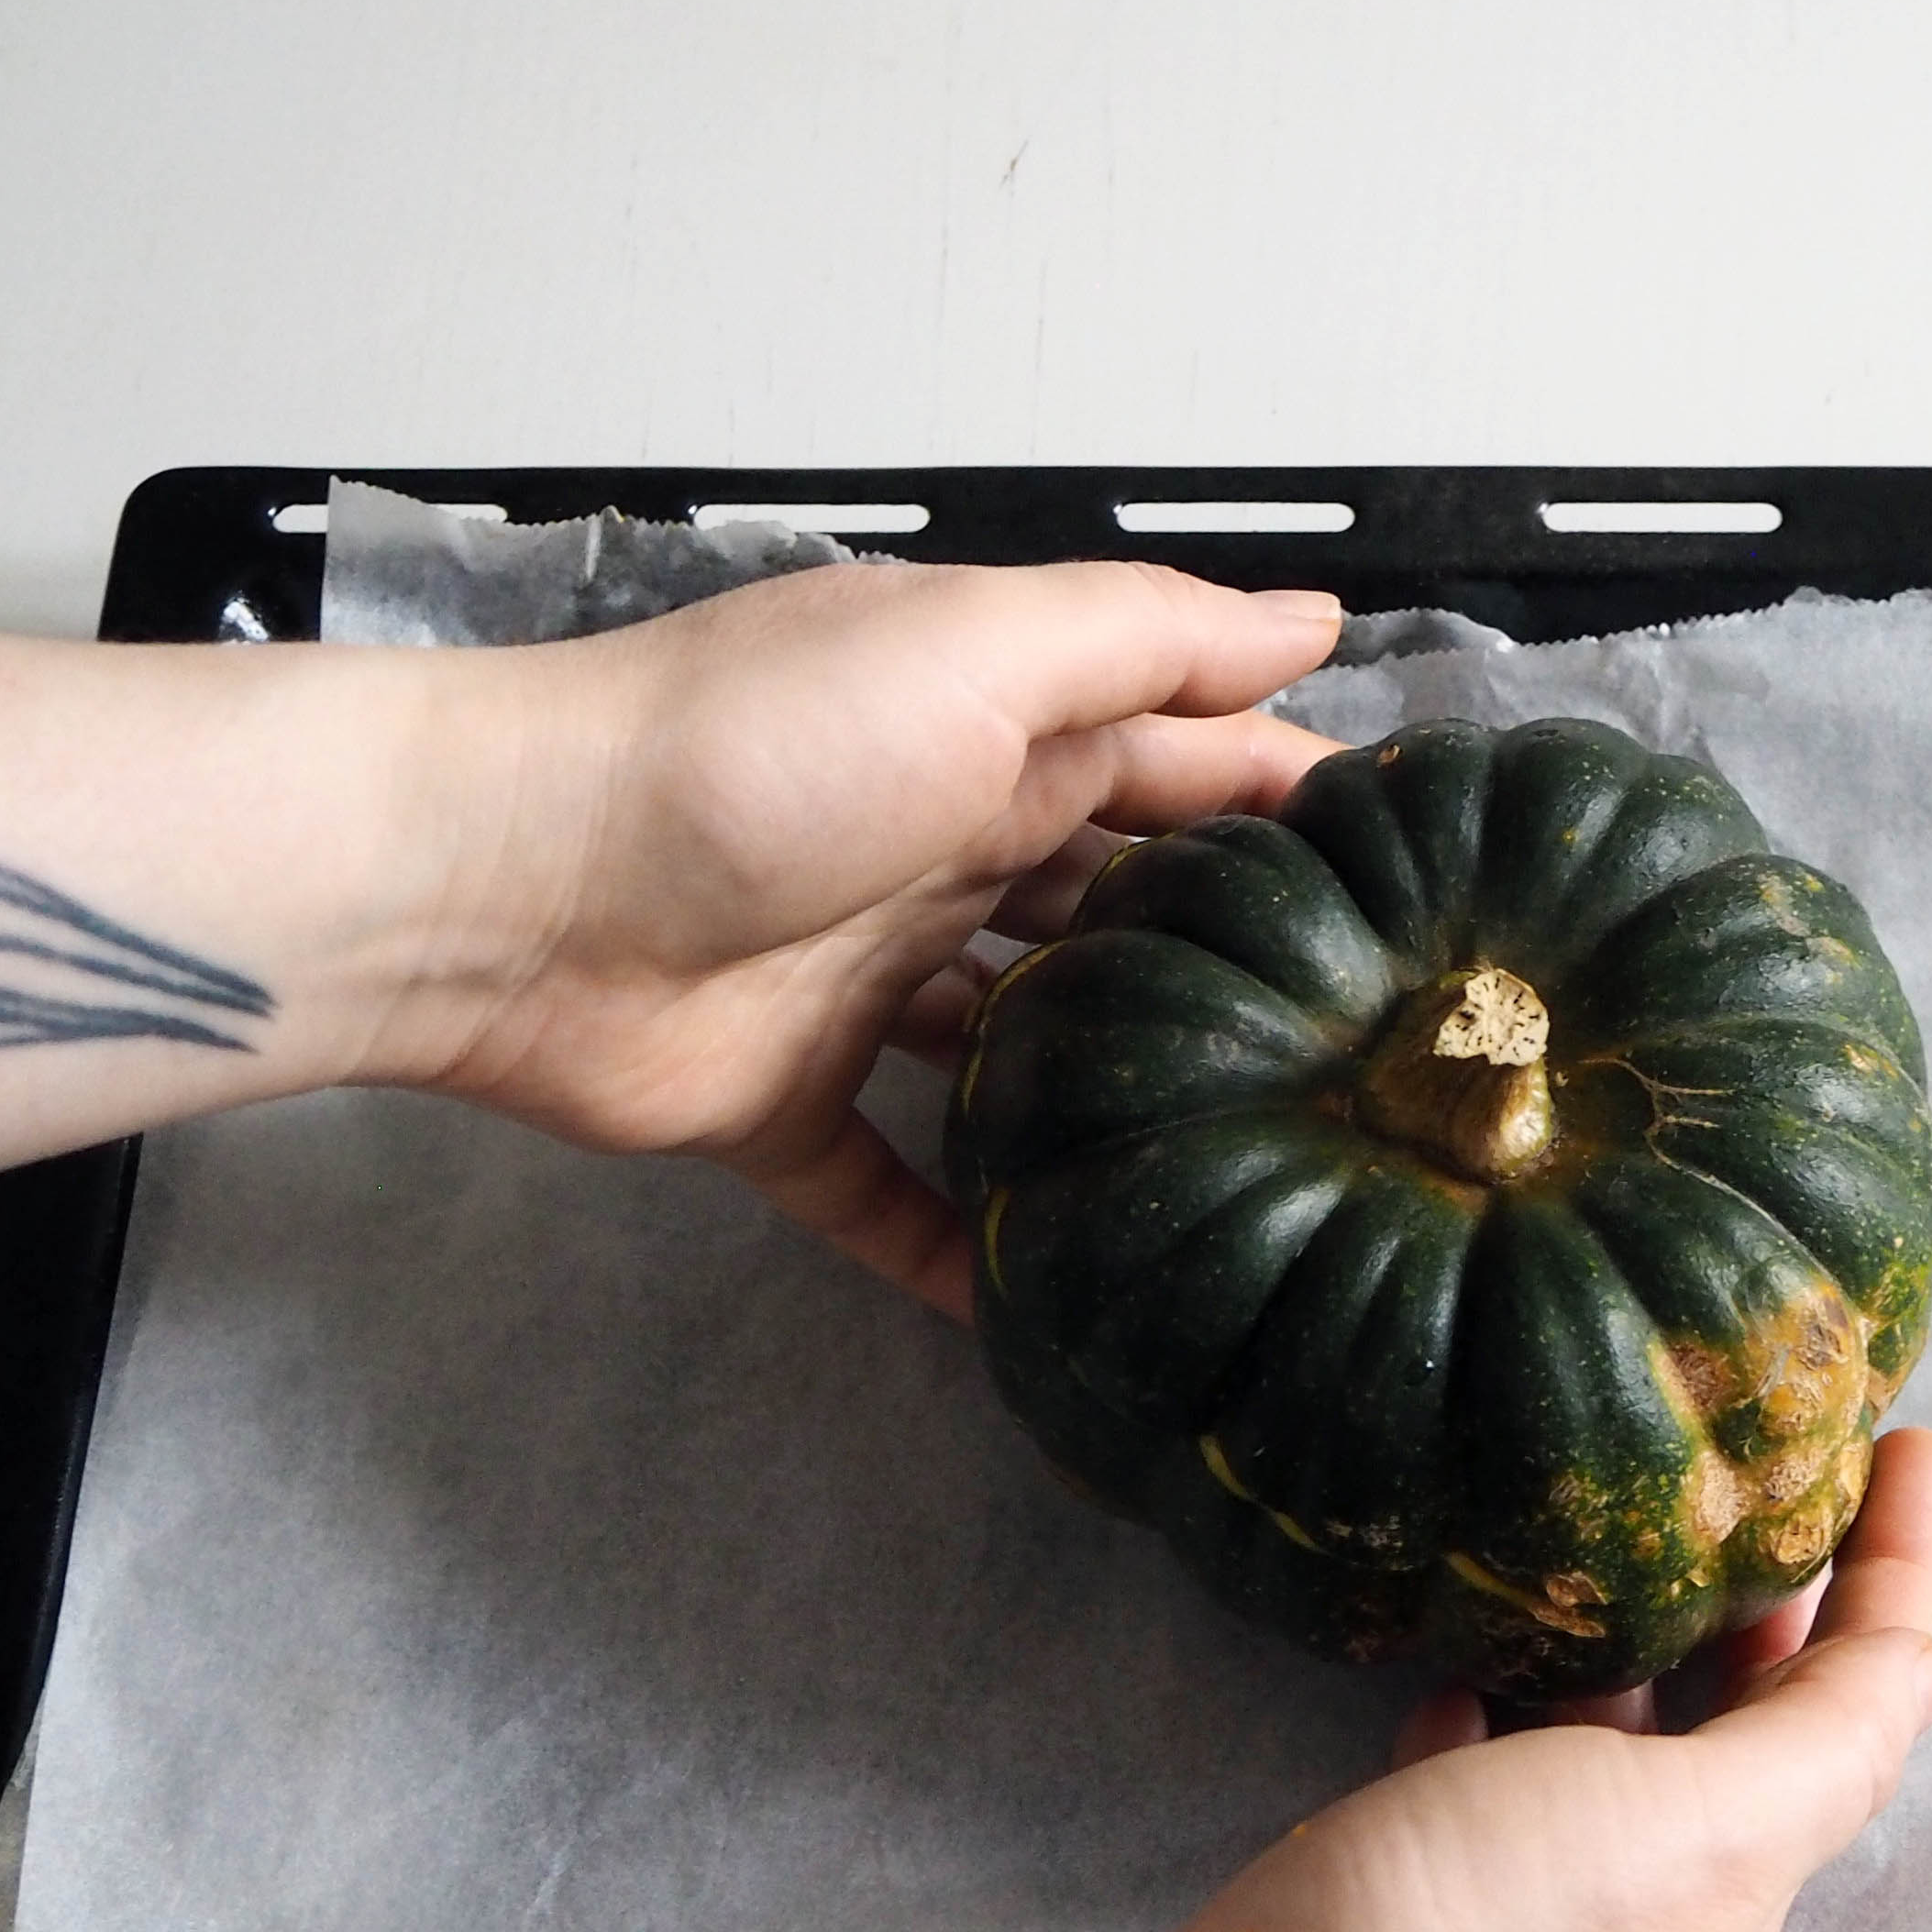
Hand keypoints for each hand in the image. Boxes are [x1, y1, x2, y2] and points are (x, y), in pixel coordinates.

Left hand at [402, 558, 1341, 1314]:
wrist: (503, 886)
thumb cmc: (751, 753)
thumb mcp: (975, 650)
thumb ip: (1146, 643)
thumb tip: (1316, 624)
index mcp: (996, 733)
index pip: (1186, 767)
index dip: (1299, 815)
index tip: (1428, 903)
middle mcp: (942, 852)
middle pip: (1113, 914)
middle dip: (1224, 974)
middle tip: (1372, 1077)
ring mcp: (861, 988)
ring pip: (1015, 1055)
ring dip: (1107, 1106)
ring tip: (1249, 1191)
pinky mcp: (782, 1107)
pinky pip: (885, 1193)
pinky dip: (955, 1248)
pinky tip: (1051, 1308)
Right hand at [1011, 1428, 1931, 1931]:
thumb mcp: (1703, 1824)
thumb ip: (1818, 1745)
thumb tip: (1921, 1672)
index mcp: (1737, 1878)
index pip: (1859, 1704)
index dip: (1896, 1571)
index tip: (1912, 1442)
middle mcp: (1646, 1900)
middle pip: (1744, 1726)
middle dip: (1775, 1602)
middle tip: (1760, 1468)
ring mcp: (1522, 1908)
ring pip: (1607, 1750)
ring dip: (1628, 1646)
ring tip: (1609, 1534)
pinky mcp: (1400, 1901)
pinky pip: (1474, 1782)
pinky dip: (1489, 1714)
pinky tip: (1458, 1664)